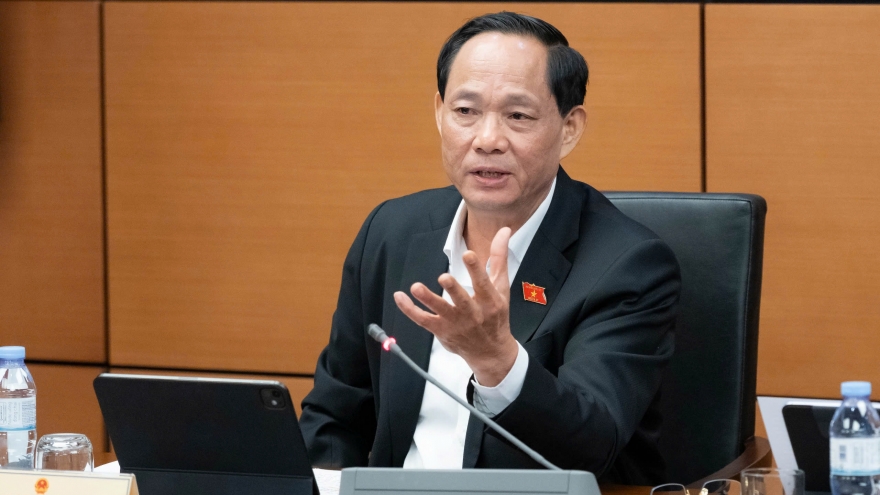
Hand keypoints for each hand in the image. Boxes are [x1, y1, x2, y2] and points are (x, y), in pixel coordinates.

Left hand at [394, 227, 518, 385]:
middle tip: (444, 277)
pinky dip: (410, 310)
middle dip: (453, 289)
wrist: (491, 351)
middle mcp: (473, 313)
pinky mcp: (441, 330)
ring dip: (428, 299)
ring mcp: (456, 323)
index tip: (468, 254)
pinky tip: (400, 297)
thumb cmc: (496, 315)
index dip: (476, 269)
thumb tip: (504, 230)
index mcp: (490, 301)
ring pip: (440, 311)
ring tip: (416, 287)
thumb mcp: (501, 287)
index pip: (483, 283)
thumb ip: (499, 258)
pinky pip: (423, 320)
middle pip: (462, 301)